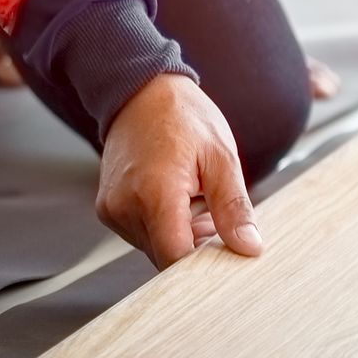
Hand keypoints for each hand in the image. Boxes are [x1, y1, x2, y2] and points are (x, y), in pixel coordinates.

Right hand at [98, 73, 262, 268]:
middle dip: (197, 248)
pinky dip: (166, 228)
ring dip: (182, 238)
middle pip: (166, 258)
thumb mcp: (221, 157)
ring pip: (155, 248)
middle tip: (218, 218)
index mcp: (155, 193)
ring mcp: (112, 210)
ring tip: (199, 202)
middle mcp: (125, 207)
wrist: (139, 90)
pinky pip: (142, 235)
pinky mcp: (108, 209)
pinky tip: (181, 202)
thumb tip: (248, 247)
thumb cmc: (181, 116)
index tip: (226, 257)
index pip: (176, 259)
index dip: (204, 267)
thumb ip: (234, 208)